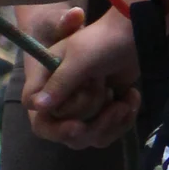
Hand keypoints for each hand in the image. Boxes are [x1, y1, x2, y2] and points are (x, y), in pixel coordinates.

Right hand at [21, 6, 141, 148]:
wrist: (130, 34)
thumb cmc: (99, 40)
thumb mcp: (78, 59)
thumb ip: (59, 82)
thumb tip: (37, 107)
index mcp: (47, 82)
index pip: (39, 115)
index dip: (55, 126)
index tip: (78, 126)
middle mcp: (61, 98)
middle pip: (67, 131)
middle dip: (92, 118)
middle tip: (110, 98)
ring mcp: (82, 107)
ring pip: (89, 136)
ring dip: (110, 122)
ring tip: (124, 102)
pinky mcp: (102, 111)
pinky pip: (107, 131)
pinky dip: (122, 120)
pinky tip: (131, 99)